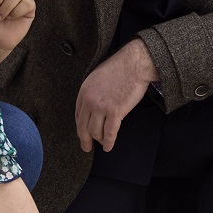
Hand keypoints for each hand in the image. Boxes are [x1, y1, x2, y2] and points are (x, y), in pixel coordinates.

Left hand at [75, 38, 157, 153]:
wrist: (134, 64)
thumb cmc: (120, 68)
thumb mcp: (97, 78)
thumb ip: (92, 92)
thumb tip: (92, 107)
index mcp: (84, 91)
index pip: (78, 115)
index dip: (81, 127)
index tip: (83, 134)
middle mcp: (90, 100)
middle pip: (83, 127)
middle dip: (85, 140)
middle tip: (86, 148)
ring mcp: (101, 107)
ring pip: (96, 132)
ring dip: (100, 140)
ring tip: (104, 143)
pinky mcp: (115, 112)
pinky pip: (110, 133)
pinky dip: (109, 142)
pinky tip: (109, 147)